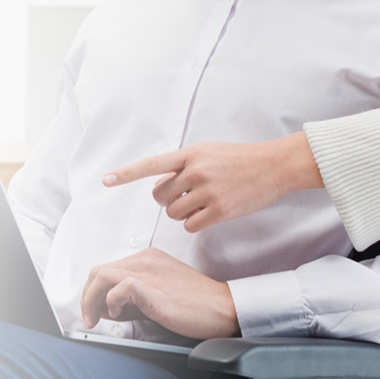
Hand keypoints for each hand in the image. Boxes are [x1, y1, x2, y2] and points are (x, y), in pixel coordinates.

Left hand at [80, 248, 239, 338]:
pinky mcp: (154, 289)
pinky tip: (118, 315)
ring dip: (91, 300)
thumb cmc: (194, 304)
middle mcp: (146, 260)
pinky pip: (120, 288)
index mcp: (147, 258)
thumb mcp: (156, 295)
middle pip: (99, 271)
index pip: (106, 269)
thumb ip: (129, 299)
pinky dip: (111, 302)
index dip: (93, 291)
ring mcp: (150, 273)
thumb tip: (102, 309)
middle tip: (89, 318)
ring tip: (96, 319)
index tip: (93, 311)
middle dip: (86, 296)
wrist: (222, 308)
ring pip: (103, 276)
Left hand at [101, 132, 323, 232]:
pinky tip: (208, 214)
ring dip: (181, 213)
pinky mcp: (220, 211)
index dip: (127, 173)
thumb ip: (182, 167)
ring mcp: (208, 192)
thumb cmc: (238, 159)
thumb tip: (158, 187)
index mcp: (190, 154)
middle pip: (159, 196)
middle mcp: (196, 171)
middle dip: (166, 200)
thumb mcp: (208, 153)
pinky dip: (194, 223)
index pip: (152, 164)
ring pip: (173, 213)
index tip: (106, 180)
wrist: (273, 166)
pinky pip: (190, 225)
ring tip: (200, 203)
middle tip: (184, 196)